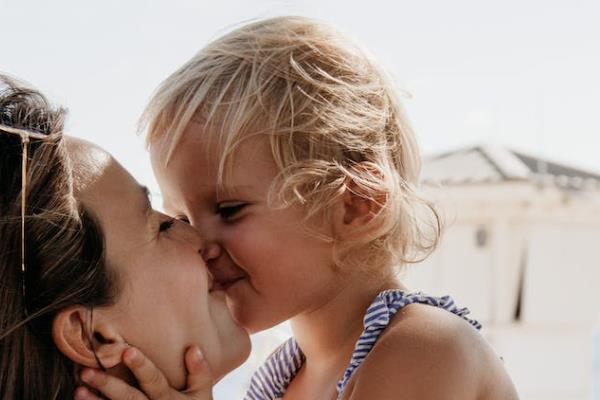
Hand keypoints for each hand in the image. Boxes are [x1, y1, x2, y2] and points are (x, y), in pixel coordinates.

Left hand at [74, 346, 213, 399]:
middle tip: (87, 372)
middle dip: (108, 385)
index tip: (127, 351)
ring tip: (78, 390)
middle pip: (128, 398)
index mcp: (170, 399)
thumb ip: (200, 372)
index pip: (154, 380)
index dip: (141, 366)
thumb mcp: (203, 395)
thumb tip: (193, 348)